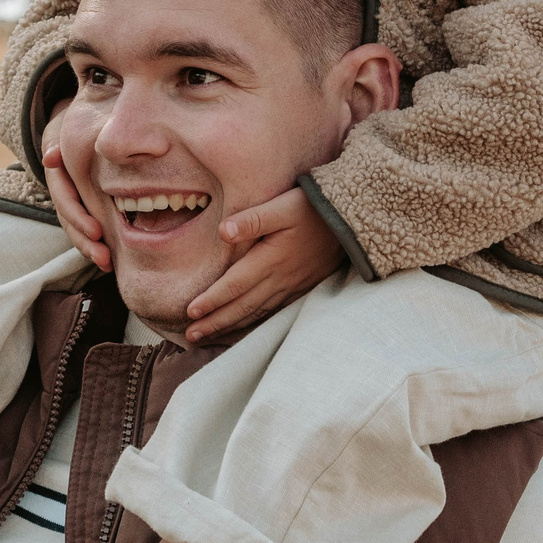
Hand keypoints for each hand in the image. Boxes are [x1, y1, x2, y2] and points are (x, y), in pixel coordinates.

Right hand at [42, 107, 110, 269]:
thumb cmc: (76, 124)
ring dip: (89, 248)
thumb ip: (59, 140)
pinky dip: (95, 243)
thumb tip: (51, 157)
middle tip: (104, 257)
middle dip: (85, 241)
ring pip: (75, 229)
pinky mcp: (83, 205)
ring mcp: (71, 200)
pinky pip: (85, 227)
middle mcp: (62, 190)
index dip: (78, 216)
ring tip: (107, 264)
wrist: (76, 124)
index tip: (97, 231)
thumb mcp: (66, 127)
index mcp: (57, 173)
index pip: (64, 199)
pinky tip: (111, 258)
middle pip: (69, 221)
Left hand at [183, 185, 343, 342]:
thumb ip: (253, 219)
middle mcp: (280, 279)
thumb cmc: (313, 208)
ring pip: (256, 313)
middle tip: (191, 335)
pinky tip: (242, 327)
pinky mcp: (302, 288)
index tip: (190, 312)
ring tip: (208, 337)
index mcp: (270, 260)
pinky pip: (273, 312)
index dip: (212, 300)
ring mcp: (292, 287)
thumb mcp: (283, 206)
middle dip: (215, 322)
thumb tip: (223, 232)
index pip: (234, 285)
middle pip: (242, 306)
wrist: (351, 221)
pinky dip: (253, 323)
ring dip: (230, 326)